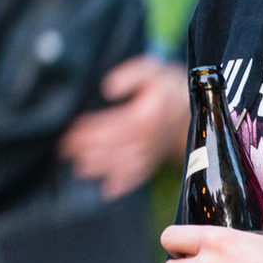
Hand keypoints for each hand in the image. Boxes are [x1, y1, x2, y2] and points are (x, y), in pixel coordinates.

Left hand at [60, 56, 187, 197]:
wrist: (197, 109)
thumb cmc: (168, 87)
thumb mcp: (152, 70)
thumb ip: (130, 75)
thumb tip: (108, 89)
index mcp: (147, 116)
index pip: (115, 125)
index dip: (92, 129)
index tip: (72, 132)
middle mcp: (151, 137)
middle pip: (116, 146)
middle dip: (89, 149)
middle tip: (65, 151)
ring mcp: (154, 151)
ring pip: (125, 163)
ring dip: (102, 167)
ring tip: (79, 168)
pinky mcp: (156, 159)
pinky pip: (141, 174)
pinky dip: (125, 184)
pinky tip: (108, 192)